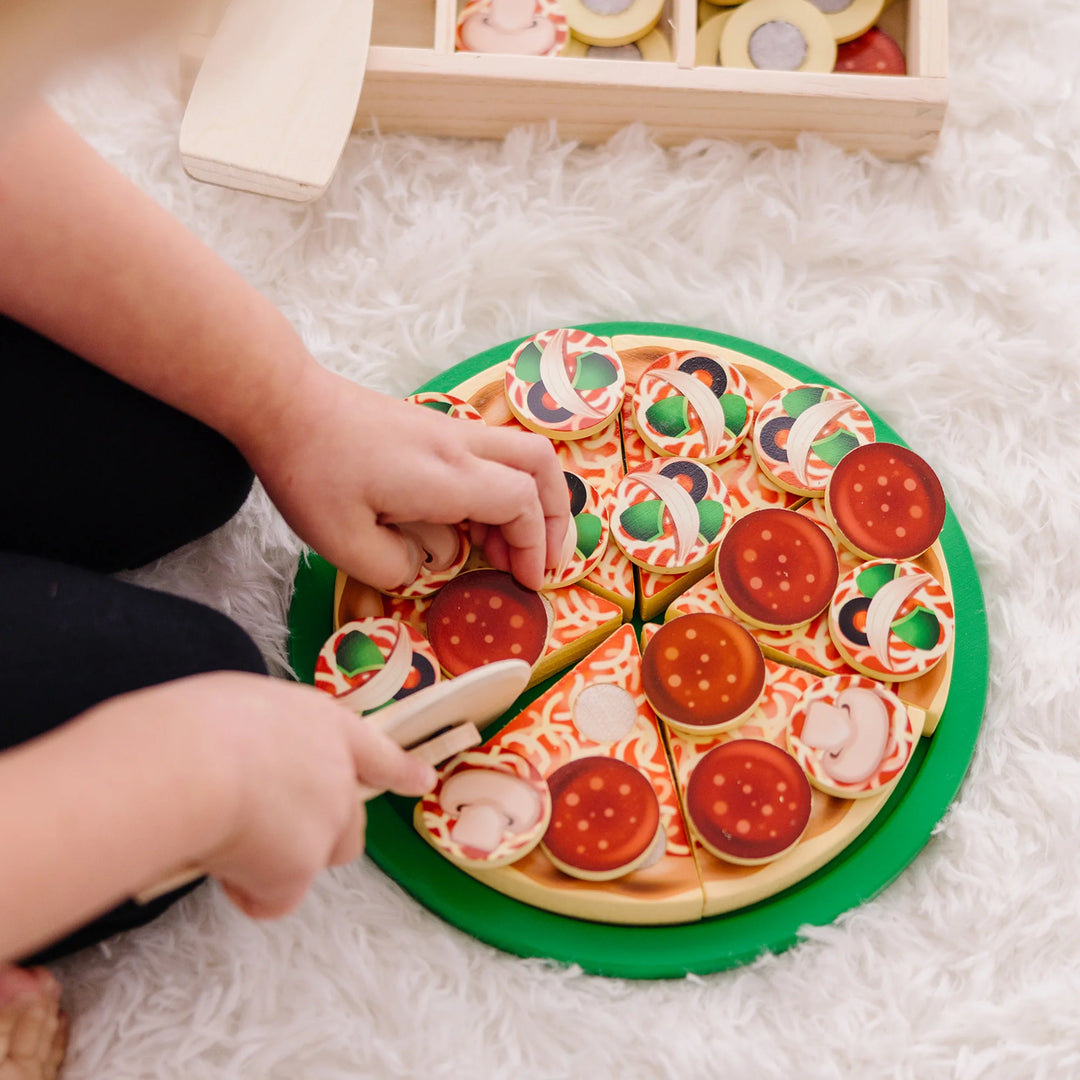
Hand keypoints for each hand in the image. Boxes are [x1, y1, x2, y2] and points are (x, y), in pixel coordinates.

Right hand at [166, 673, 435, 918]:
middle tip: (259, 827)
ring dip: (283, 861)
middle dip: (316, 832)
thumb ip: (270, 738)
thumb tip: (253, 762)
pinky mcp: (302, 869)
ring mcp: (327, 823)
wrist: (192, 763)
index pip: (375, 752)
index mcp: (327, 725)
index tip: (423, 781)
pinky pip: (276, 898)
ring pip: (317, 858)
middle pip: (348, 821)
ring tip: (228, 840)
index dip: (400, 770)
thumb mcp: (246, 706)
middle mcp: (339, 775)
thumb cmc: (201, 723)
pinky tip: (218, 865)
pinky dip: (250, 893)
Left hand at [243, 364, 569, 591]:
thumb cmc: (310, 471)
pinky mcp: (432, 428)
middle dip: (556, 515)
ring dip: (529, 501)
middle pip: (541, 465)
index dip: (535, 546)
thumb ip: (395, 568)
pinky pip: (491, 454)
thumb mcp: (343, 542)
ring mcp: (448, 431)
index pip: (522, 503)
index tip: (525, 581)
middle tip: (541, 559)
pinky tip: (471, 521)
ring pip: (521, 454)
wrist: (283, 402)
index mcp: (446, 476)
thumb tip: (424, 567)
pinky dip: (502, 488)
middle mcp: (459, 446)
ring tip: (504, 548)